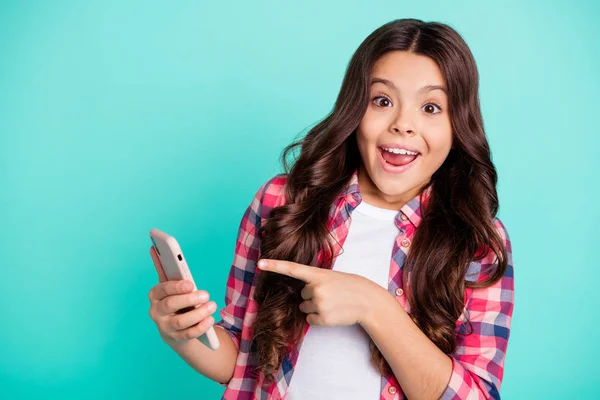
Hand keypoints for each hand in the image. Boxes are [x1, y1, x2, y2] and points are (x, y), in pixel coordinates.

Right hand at [148, 246, 217, 346]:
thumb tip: (154, 247)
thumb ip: (164, 269)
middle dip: (190, 299)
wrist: (174, 328)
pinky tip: (210, 319)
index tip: (190, 283)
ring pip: (181, 321)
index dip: (176, 287)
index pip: (162, 289)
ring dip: (198, 313)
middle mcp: (156, 312)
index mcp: (155, 295)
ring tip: (212, 305)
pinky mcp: (176, 338)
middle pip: (171, 305)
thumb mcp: (170, 286)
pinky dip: (201, 326)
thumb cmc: (174, 301)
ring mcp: (165, 327)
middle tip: (206, 294)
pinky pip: (189, 334)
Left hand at [257, 258, 383, 326]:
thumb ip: (315, 281)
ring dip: (315, 306)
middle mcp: (316, 288)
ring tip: (333, 303)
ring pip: (304, 307)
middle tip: (330, 294)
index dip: (274, 266)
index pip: (292, 269)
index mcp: (318, 274)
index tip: (259, 263)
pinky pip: (310, 319)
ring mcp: (319, 304)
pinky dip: (319, 317)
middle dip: (312, 295)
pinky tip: (332, 313)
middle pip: (301, 294)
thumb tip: (302, 295)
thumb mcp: (332, 277)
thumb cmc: (349, 286)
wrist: (368, 301)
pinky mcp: (323, 318)